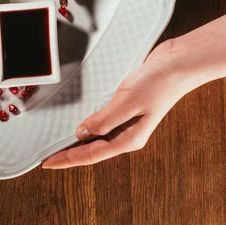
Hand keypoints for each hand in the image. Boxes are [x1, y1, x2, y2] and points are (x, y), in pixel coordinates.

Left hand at [42, 40, 191, 168]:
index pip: (92, 154)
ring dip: (78, 136)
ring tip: (57, 137)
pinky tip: (78, 114)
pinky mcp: (127, 103)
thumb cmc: (159, 82)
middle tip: (46, 153)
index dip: (68, 159)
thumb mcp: (128, 102)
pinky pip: (103, 116)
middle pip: (93, 147)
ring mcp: (128, 118)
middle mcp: (128, 132)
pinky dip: (88, 118)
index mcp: (130, 138)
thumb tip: (81, 134)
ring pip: (97, 133)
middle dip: (70, 152)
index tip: (47, 163)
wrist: (179, 62)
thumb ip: (104, 120)